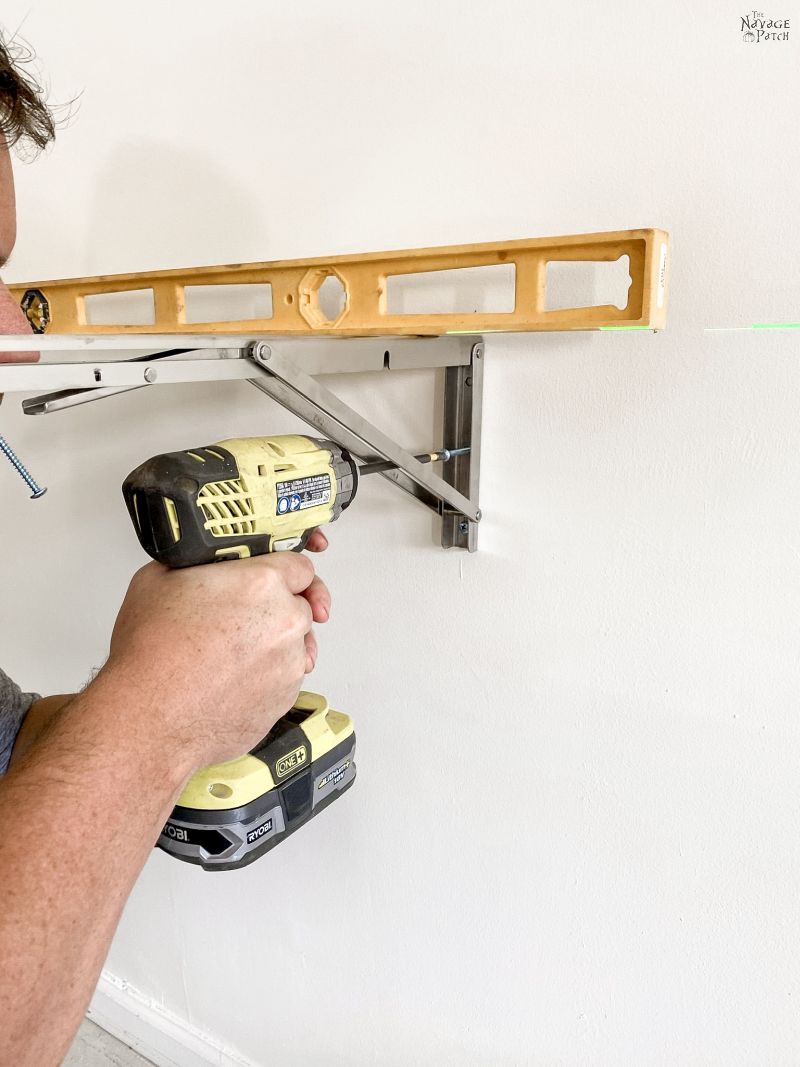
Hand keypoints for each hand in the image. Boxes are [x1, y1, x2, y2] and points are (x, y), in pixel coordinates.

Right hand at [103, 553, 330, 769]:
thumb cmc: (151, 655)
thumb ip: (200, 563)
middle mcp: (285, 622)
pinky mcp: (286, 699)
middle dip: (277, 610)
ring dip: (273, 647)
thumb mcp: (159, 578)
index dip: (285, 573)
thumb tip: (205, 562)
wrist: (148, 717)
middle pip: (302, 607)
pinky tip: (231, 680)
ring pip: (296, 646)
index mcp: (261, 584)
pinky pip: (286, 680)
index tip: (279, 581)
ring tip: (230, 655)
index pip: (301, 567)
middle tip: (244, 620)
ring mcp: (290, 664)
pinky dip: (266, 679)